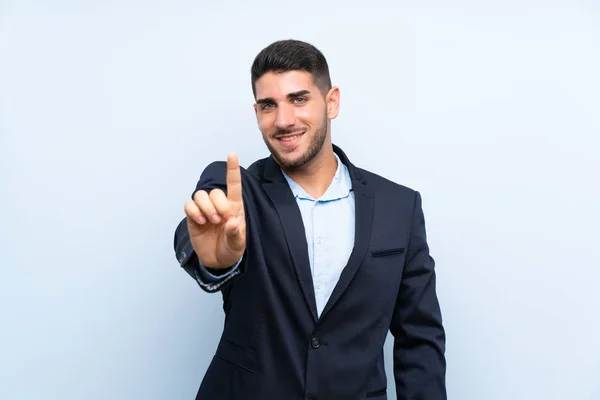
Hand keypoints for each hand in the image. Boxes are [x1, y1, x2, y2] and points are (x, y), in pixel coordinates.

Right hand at [184, 153, 245, 268]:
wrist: (217, 261)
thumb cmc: (231, 249)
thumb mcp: (238, 245)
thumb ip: (236, 234)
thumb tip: (233, 222)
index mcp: (234, 207)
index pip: (234, 185)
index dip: (232, 169)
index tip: (232, 154)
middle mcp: (219, 205)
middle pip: (215, 192)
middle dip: (218, 204)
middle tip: (222, 219)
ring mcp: (205, 210)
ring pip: (201, 195)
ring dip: (205, 207)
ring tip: (211, 221)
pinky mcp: (193, 217)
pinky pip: (189, 205)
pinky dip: (193, 211)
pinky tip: (200, 221)